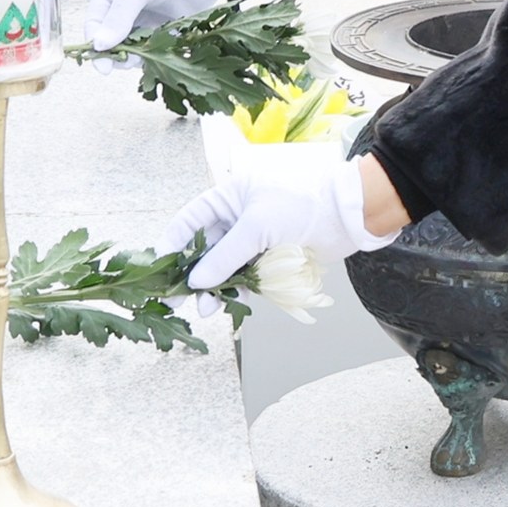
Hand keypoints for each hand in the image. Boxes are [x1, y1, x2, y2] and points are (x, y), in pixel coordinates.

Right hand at [84, 0, 244, 49]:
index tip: (104, 67)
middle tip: (131, 61)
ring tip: (148, 58)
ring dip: (140, 58)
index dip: (97, 49)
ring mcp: (145, 23)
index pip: (95, 29)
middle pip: (114, 44)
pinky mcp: (166, 31)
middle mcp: (123, 14)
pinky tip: (165, 59)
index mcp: (107, 1)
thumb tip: (100, 46)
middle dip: (120, 55)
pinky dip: (160, 57)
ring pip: (136, 50)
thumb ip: (118, 17)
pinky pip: (159, 50)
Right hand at [173, 139, 410, 287]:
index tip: (159, 270)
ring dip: (215, 288)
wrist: (348, 214)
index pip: (189, 221)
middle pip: (205, 249)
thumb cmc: (302, 204)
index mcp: (229, 197)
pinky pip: (247, 278)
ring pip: (225, 267)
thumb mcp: (257, 225)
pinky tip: (229, 304)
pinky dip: (238, 290)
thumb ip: (224, 255)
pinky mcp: (272, 259)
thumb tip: (196, 281)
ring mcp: (255, 239)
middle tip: (177, 300)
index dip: (172, 245)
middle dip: (193, 275)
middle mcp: (238, 217)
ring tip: (207, 309)